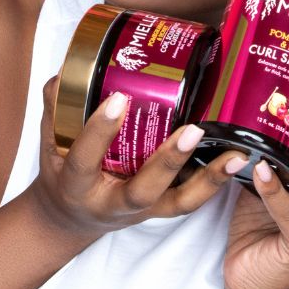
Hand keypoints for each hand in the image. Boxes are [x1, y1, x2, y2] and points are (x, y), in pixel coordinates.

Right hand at [27, 76, 246, 238]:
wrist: (72, 219)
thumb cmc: (63, 173)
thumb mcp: (49, 142)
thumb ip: (56, 106)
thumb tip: (66, 69)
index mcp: (77, 185)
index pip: (85, 160)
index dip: (100, 132)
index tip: (118, 100)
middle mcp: (112, 204)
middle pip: (143, 191)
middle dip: (168, 162)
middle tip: (192, 131)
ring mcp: (142, 210)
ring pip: (179, 203)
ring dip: (210, 179)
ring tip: (238, 154)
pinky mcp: (162, 210)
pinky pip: (192, 199)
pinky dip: (217, 181)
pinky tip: (239, 159)